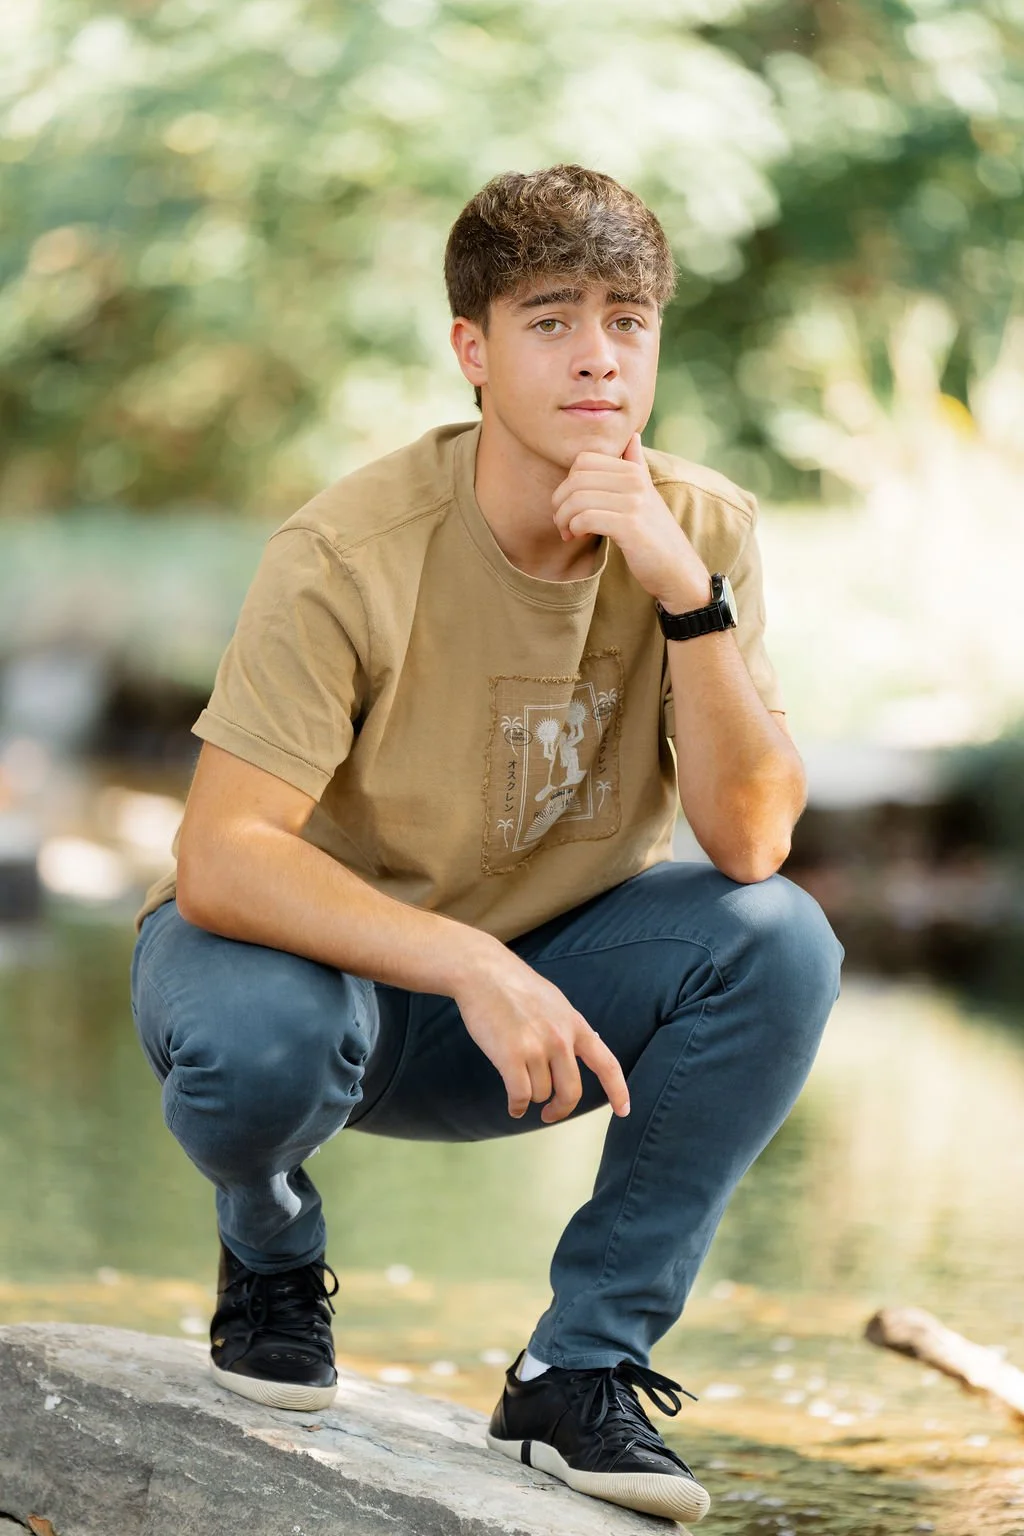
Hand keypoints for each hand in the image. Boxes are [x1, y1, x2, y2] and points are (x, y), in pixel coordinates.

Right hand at [453, 945, 629, 1124]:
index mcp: (575, 1025)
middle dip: (560, 1109)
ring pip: (541, 1094)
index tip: (624, 1111)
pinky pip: (520, 1095)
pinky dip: (516, 1106)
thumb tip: (589, 1045)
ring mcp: (536, 1047)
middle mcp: (560, 1039)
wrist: (484, 972)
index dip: (618, 1091)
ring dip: (530, 1096)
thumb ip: (570, 1027)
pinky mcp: (510, 1055)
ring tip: (519, 1084)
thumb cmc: (516, 985)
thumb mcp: (555, 1002)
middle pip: (571, 1091)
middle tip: (550, 1113)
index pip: (606, 1064)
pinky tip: (513, 1106)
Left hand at [552, 432, 710, 610]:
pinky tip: (579, 538)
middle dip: (561, 502)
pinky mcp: (629, 525)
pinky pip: (586, 518)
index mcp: (634, 470)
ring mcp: (633, 501)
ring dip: (564, 519)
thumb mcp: (647, 495)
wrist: (677, 569)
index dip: (568, 483)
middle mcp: (634, 480)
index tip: (570, 506)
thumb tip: (633, 436)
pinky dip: (575, 529)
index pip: (583, 460)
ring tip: (569, 533)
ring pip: (577, 498)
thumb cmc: (654, 536)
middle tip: (563, 524)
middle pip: (576, 478)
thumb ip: (636, 465)